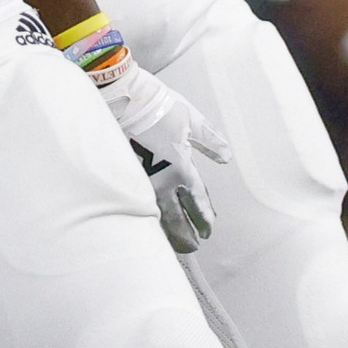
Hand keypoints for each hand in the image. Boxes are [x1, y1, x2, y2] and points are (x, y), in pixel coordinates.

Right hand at [93, 58, 229, 252]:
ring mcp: (141, 183)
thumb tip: (225, 157)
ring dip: (168, 234)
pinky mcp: (124, 180)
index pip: (197, 200)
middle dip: (188, 235)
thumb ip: (209, 142)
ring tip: (174, 246)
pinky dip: (148, 221)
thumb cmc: (157, 107)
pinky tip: (149, 228)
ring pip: (157, 219)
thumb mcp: (191, 120)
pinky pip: (140, 208)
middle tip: (195, 247)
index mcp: (182, 167)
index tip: (209, 228)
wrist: (121, 101)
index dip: (204, 216)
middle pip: (178, 219)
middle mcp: (162, 181)